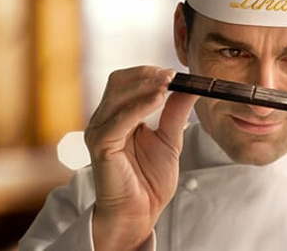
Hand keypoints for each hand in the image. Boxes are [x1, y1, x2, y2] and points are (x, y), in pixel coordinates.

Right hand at [84, 66, 197, 250]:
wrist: (139, 212)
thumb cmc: (149, 181)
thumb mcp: (169, 140)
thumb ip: (175, 113)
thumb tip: (189, 88)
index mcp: (116, 116)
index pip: (126, 82)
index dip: (148, 74)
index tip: (174, 73)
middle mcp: (103, 120)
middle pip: (118, 82)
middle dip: (145, 75)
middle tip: (171, 74)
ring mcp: (98, 131)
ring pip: (117, 95)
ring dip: (144, 86)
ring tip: (168, 82)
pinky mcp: (100, 145)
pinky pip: (119, 119)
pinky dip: (139, 106)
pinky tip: (158, 99)